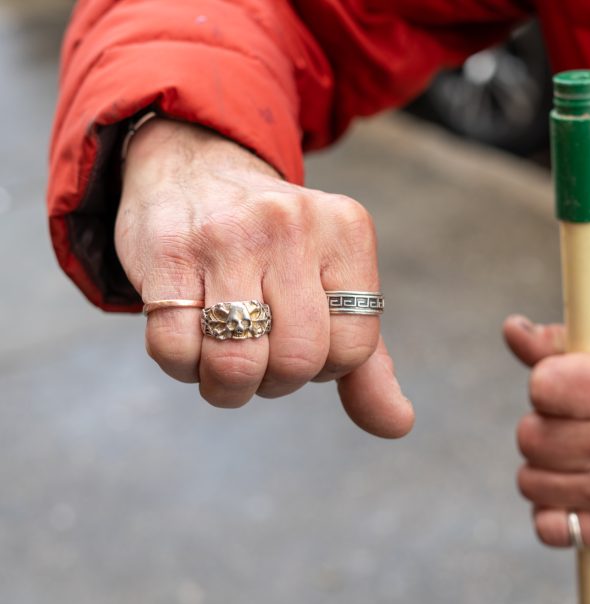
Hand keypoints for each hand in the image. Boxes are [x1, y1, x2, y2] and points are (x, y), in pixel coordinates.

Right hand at [115, 118, 412, 437]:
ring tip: (223, 357)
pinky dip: (181, 367)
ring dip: (227, 385)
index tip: (301, 340)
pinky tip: (187, 336)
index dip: (326, 366)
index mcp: (347, 230)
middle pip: (299, 360)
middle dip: (276, 382)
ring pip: (237, 364)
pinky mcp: (168, 252)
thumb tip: (399, 425)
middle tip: (261, 357)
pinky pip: (175, 351)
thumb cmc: (275, 248)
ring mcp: (228, 235)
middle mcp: (293, 224)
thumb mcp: (333, 287)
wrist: (193, 169)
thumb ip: (367, 361)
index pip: (354, 347)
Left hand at [503, 316, 589, 550]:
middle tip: (574, 424)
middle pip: (530, 434)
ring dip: (545, 467)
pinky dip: (553, 509)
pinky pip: (545, 524)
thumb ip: (568, 341)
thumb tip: (513, 330)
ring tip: (579, 456)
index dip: (546, 382)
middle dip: (543, 425)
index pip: (544, 384)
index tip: (566, 385)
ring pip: (529, 479)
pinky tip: (579, 491)